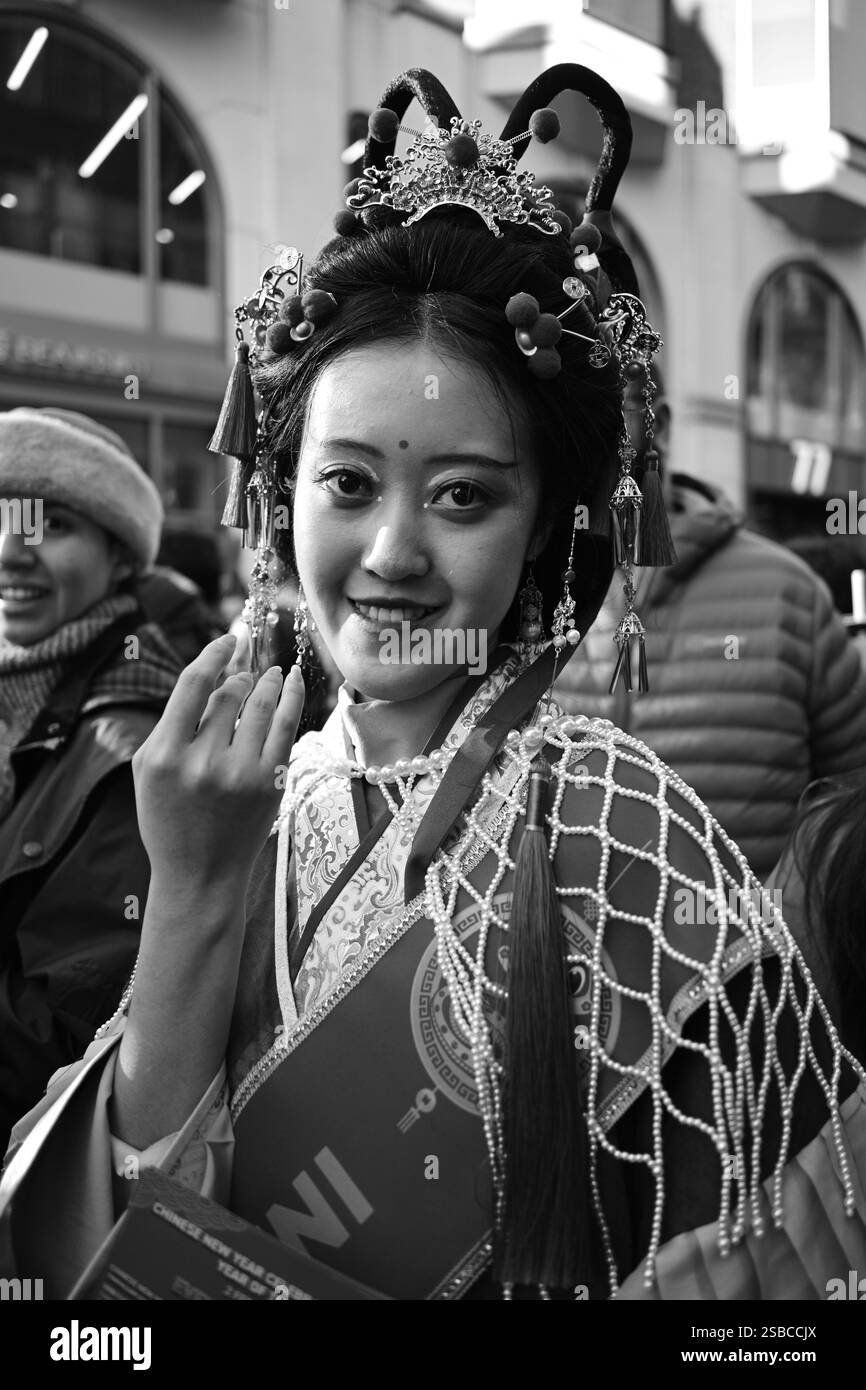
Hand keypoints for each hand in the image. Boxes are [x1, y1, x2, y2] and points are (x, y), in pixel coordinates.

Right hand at [132, 634, 303, 890]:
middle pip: (228, 694)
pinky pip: (286, 725)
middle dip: (240, 674)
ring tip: (272, 672)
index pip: (193, 685)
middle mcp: (201, 762)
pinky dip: (292, 696)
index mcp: (163, 756)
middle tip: (246, 667)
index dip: (214, 654)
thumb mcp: (149, 771)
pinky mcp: (270, 783)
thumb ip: (172, 723)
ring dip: (268, 681)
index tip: (227, 639)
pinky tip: (293, 680)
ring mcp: (239, 773)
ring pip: (260, 704)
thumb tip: (211, 671)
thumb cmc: (170, 818)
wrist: (199, 875)